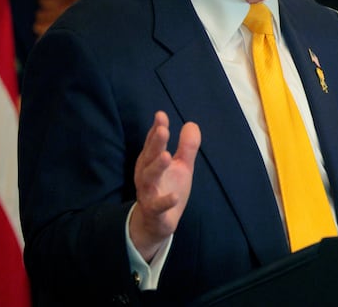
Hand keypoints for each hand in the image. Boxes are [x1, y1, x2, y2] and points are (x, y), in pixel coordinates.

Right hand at [129, 111, 200, 261]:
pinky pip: (158, 206)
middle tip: (164, 130)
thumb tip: (192, 124)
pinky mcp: (155, 211)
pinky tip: (174, 196)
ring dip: (157, 167)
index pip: (153, 143)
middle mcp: (146, 175)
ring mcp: (149, 193)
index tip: (161, 115)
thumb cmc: (168, 188)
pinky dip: (165, 201)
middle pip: (149, 157)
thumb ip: (187, 147)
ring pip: (148, 179)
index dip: (156, 129)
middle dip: (155, 143)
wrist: (157, 222)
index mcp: (151, 162)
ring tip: (166, 156)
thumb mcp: (181, 166)